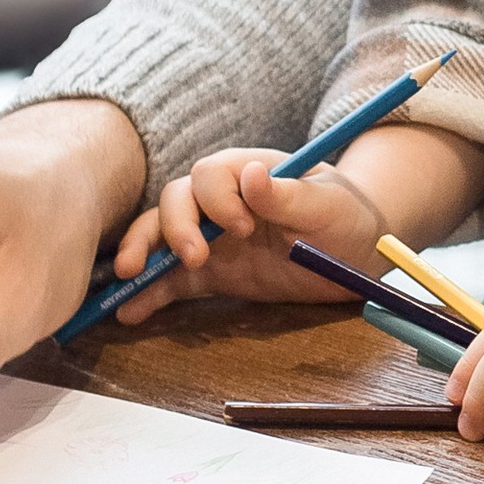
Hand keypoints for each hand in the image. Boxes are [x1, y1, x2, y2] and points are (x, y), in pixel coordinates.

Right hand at [107, 153, 383, 323]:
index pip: (210, 175)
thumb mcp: (327, 205)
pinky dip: (149, 295)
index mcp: (247, 172)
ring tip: (127, 279)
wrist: (356, 255)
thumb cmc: (346, 217)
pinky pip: (172, 281)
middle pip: (176, 202)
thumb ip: (288, 195)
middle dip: (173, 228)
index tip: (243, 228)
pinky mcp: (210, 273)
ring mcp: (211, 237)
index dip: (216, 200)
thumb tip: (251, 174)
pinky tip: (129, 312)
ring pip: (161, 238)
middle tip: (193, 258)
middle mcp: (220, 200)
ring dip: (141, 254)